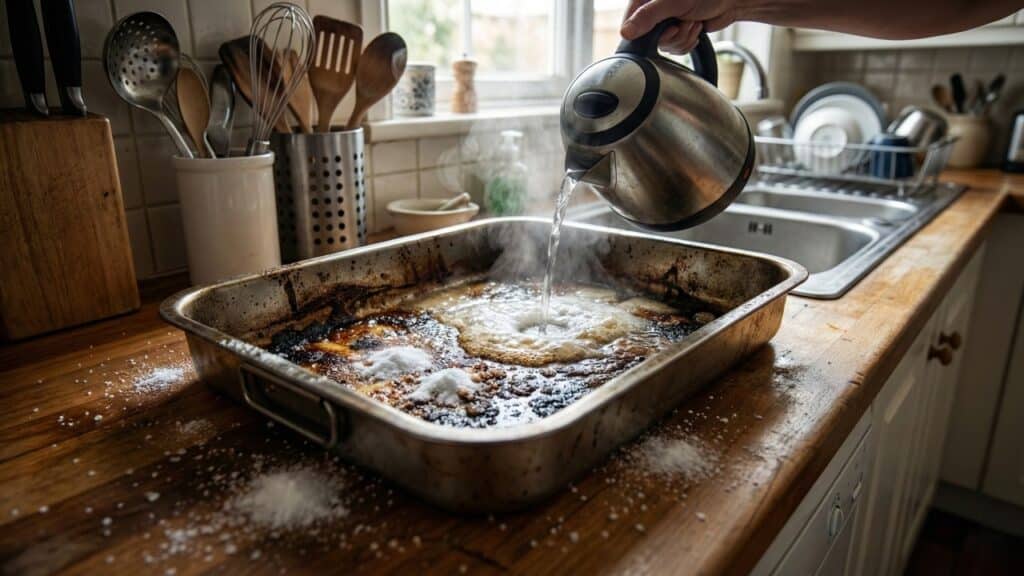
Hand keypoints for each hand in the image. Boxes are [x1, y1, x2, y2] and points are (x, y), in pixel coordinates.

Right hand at [621, 0, 742, 52]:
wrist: (730, 0)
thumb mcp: (673, 2)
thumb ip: (648, 16)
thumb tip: (625, 33)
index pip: (630, 25)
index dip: (647, 34)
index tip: (667, 29)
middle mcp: (652, 11)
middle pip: (649, 40)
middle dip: (672, 36)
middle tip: (682, 22)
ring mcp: (664, 23)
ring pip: (664, 46)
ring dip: (683, 38)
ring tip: (692, 22)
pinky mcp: (676, 32)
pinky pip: (675, 49)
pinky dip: (688, 43)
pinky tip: (695, 28)